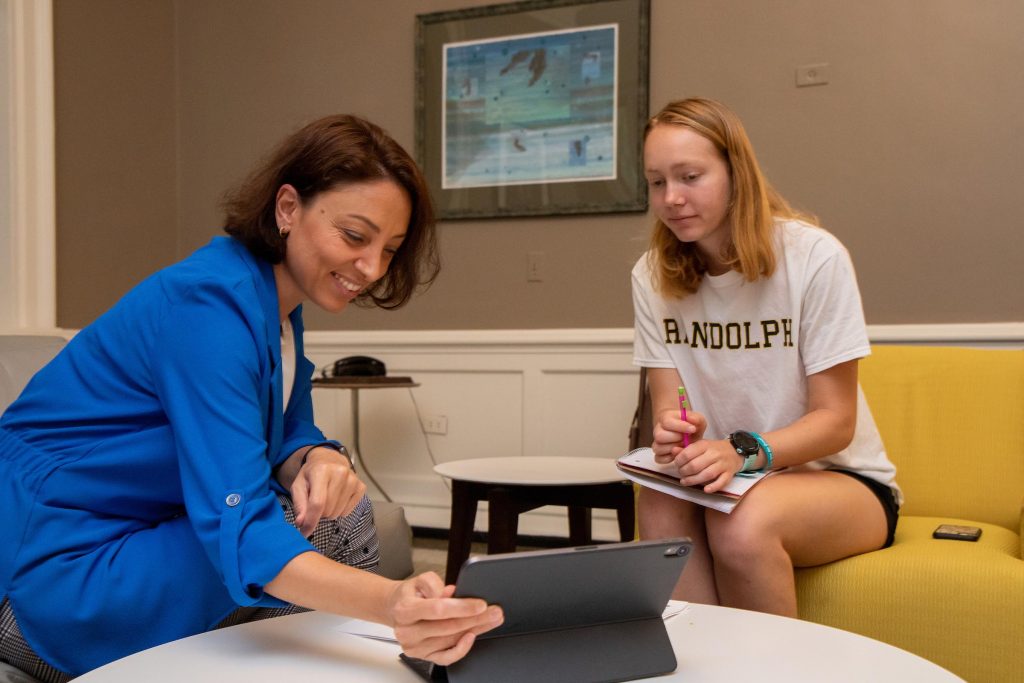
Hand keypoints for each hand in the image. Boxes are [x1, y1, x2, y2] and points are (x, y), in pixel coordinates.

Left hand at [290, 447, 365, 535]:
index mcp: (321, 471)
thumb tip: (301, 523)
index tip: (304, 533)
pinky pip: (347, 512)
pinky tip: (336, 499)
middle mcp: (340, 473)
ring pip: (337, 513)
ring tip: (326, 499)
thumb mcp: (298, 486)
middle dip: (319, 514)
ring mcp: (353, 480)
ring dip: (329, 512)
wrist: (329, 461)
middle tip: (316, 503)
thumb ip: (299, 504)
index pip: (317, 503)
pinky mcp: (361, 487)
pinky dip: (339, 510)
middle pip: (327, 510)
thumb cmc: (311, 475)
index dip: (310, 521)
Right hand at [388, 572, 503, 664]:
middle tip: (494, 611)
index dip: (462, 608)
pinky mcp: (423, 656)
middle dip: (475, 619)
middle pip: (447, 627)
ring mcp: (415, 646)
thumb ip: (434, 584)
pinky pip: (446, 658)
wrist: (396, 608)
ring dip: (474, 630)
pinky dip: (461, 649)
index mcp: (405, 609)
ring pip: (450, 641)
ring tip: (490, 620)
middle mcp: (407, 630)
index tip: (481, 605)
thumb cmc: (411, 595)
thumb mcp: (420, 580)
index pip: (438, 609)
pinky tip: (472, 637)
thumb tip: (452, 595)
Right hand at [651, 409, 705, 463]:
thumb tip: (691, 420)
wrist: (689, 435)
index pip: (667, 422)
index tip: (693, 429)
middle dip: (676, 439)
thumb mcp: (698, 420)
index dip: (680, 426)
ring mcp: (657, 443)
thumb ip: (696, 418)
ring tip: (683, 446)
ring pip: (658, 448)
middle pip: (659, 436)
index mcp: (665, 418)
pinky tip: (678, 454)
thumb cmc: (692, 426)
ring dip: (673, 449)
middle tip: (687, 439)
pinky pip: (658, 458)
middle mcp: (658, 430)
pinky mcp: (659, 455)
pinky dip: (669, 458)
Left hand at [673, 438, 742, 493]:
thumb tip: (673, 451)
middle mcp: (714, 454)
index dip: (679, 461)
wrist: (735, 451)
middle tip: (681, 474)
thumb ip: (686, 449)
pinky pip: (722, 482)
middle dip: (684, 472)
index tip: (677, 464)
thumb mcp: (700, 446)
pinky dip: (713, 487)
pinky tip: (705, 490)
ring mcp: (723, 464)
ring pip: (707, 474)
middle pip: (696, 465)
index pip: (688, 453)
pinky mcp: (729, 474)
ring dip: (693, 480)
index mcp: (705, 445)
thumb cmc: (713, 449)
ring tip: (685, 482)